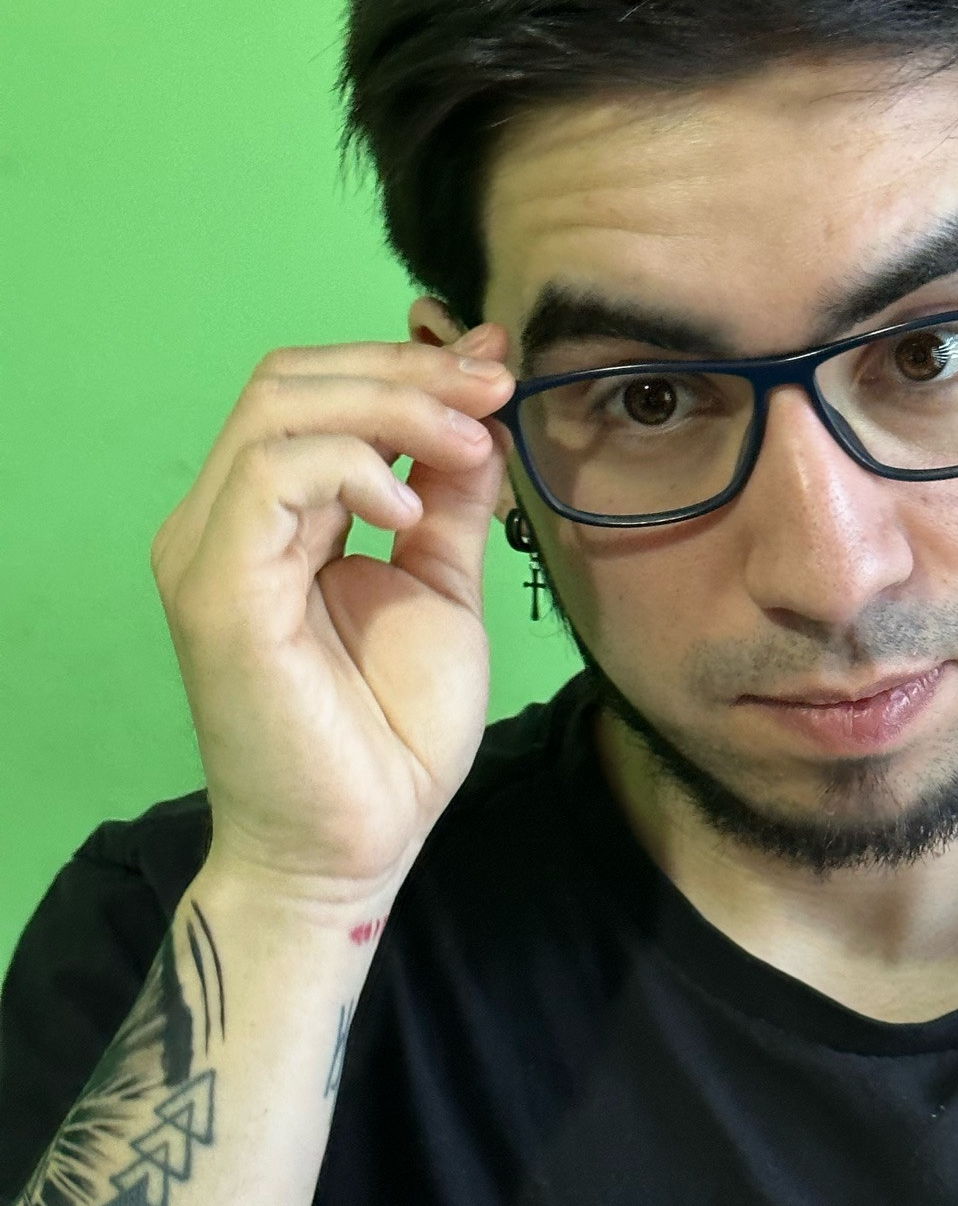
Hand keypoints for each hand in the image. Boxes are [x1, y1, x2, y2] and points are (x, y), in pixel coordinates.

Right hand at [151, 325, 515, 907]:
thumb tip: (484, 407)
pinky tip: (410, 509)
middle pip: (291, 378)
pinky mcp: (218, 588)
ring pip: (278, 407)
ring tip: (470, 443)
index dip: (408, 363)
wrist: (359, 843)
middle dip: (406, 368)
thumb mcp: (441, 585)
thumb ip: (453, 498)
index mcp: (273, 516)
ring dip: (391, 405)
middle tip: (495, 386)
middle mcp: (226, 520)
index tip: (497, 369)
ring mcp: (212, 549)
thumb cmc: (391, 734)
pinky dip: (351, 465)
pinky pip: (269, 475)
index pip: (316, 390)